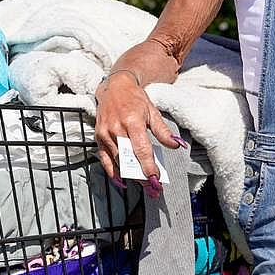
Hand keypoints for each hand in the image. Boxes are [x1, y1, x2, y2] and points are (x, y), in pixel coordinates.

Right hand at [93, 71, 181, 197]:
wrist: (114, 87)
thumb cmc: (134, 99)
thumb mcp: (152, 111)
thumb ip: (163, 130)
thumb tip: (175, 145)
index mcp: (132, 121)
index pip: (141, 149)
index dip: (148, 166)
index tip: (155, 178)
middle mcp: (116, 128)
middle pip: (128, 159)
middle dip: (140, 175)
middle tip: (152, 187)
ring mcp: (105, 134)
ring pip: (117, 161)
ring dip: (129, 176)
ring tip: (142, 184)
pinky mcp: (98, 137)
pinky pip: (104, 160)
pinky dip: (112, 172)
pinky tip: (122, 181)